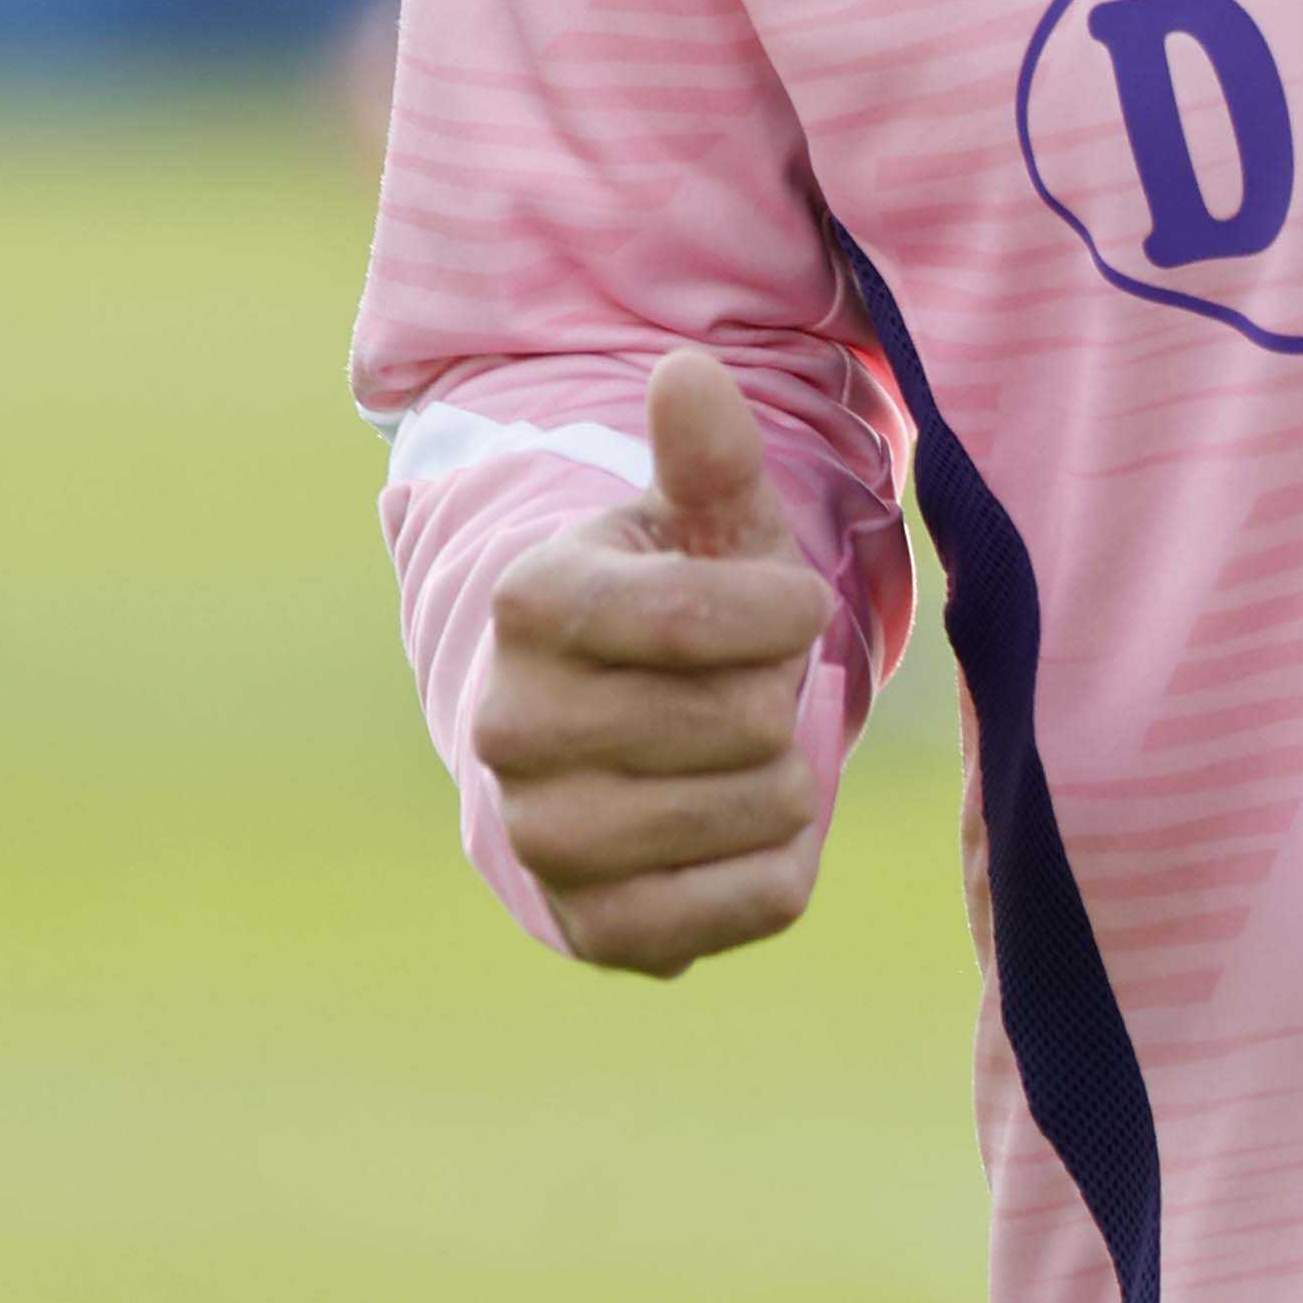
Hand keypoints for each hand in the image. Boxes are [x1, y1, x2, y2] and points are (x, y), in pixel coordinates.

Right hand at [471, 349, 832, 976]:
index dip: (783, 608)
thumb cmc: (671, 605)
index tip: (786, 604)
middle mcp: (512, 726)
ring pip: (768, 807)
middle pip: (748, 719)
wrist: (602, 737)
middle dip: (782, 693)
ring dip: (790, 775)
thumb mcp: (699, 521)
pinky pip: (764, 900)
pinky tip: (737, 830)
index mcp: (531, 602)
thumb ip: (707, 454)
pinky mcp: (598, 931)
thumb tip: (688, 372)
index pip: (702, 613)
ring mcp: (545, 839)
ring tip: (734, 751)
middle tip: (744, 686)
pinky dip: (785, 863)